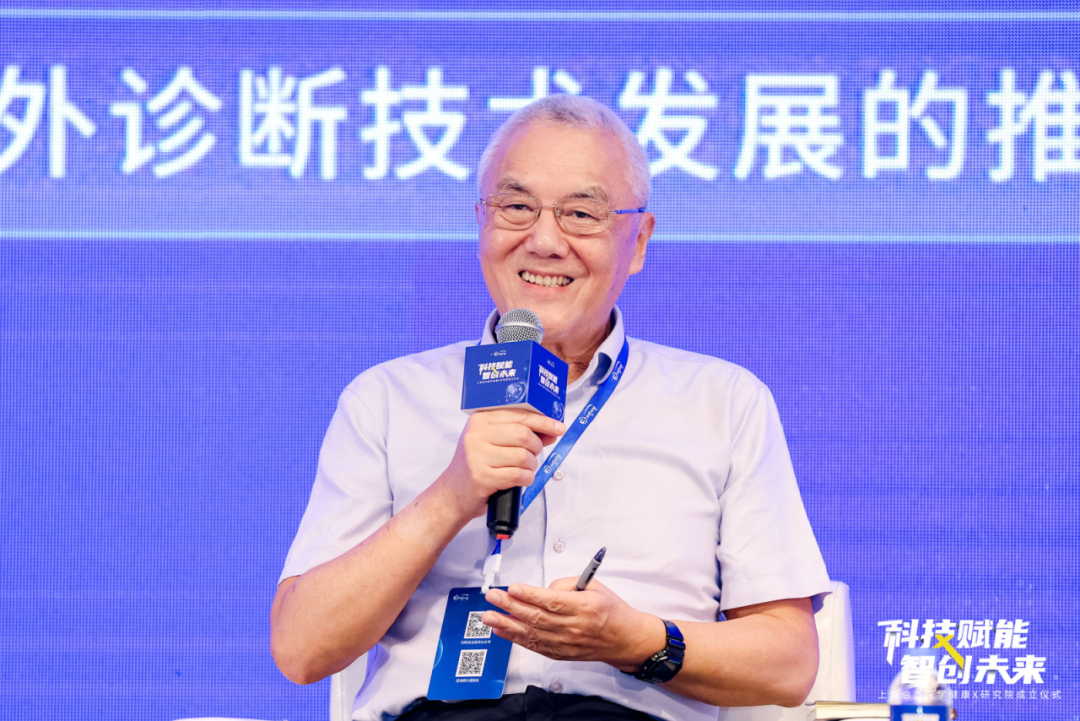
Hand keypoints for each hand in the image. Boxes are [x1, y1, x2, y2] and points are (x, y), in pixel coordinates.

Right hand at [436, 409, 564, 519]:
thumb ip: (521, 433)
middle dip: (536, 447)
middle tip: (531, 455)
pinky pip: (518, 475)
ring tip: (522, 469)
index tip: (558, 427)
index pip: (519, 414)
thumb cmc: (478, 466)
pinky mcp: (482, 477)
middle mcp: (476, 435)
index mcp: (480, 420)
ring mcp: (477, 456)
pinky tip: (519, 479)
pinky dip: (526, 479)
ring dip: (530, 466)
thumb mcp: (493, 442)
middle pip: (523, 435)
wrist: (453, 494)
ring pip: (523, 456)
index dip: (543, 421)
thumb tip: (552, 430)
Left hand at [481, 578, 666, 671]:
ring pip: (531, 634)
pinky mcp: (560, 654)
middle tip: (493, 597)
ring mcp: (566, 643)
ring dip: (507, 625)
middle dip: (511, 606)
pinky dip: (516, 639)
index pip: (552, 601)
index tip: (513, 588)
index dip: (530, 595)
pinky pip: (535, 646)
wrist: (625, 640)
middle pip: (537, 617)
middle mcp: (574, 627)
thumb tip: (541, 590)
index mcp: (584, 607)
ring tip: (488, 616)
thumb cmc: (611, 610)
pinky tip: (502, 630)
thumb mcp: (595, 587)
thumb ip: (567, 585)